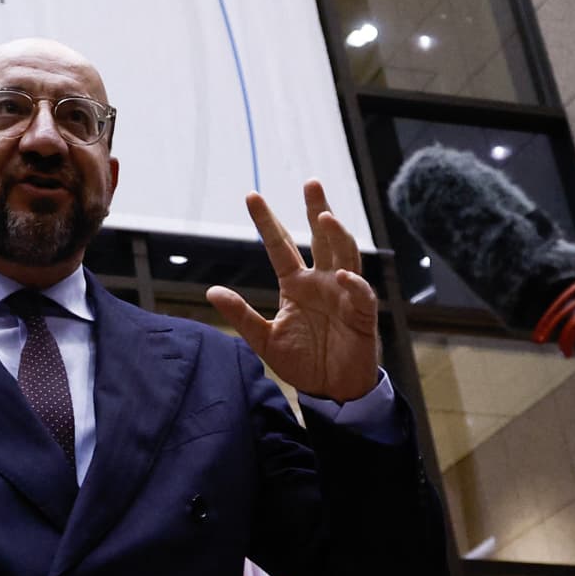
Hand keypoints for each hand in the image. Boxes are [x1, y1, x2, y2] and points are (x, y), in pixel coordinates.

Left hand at [207, 180, 378, 402]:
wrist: (331, 392)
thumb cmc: (303, 362)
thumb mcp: (264, 340)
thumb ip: (241, 315)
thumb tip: (212, 290)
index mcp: (296, 284)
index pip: (280, 245)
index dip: (267, 221)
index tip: (252, 196)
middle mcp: (321, 281)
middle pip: (321, 238)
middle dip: (317, 209)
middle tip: (310, 183)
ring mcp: (343, 295)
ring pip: (344, 255)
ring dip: (336, 236)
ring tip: (324, 217)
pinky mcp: (362, 316)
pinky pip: (360, 294)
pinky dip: (352, 283)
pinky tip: (340, 274)